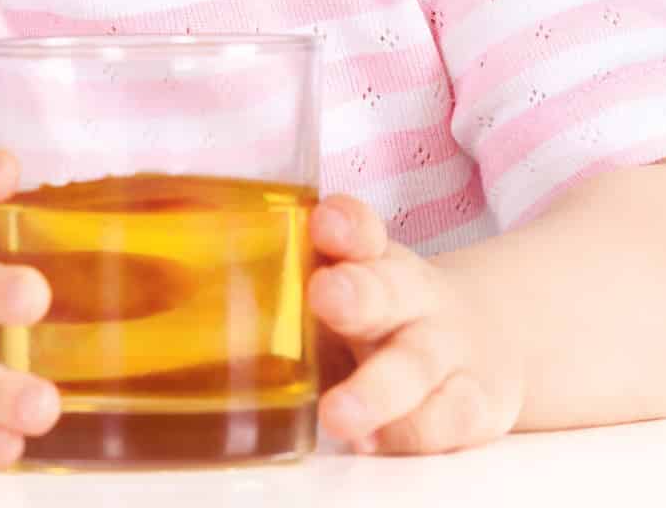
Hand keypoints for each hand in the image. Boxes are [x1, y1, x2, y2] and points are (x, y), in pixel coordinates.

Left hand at [308, 194, 525, 454]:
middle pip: (387, 288)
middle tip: (326, 297)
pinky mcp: (472, 402)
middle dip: (358, 293)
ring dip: (380, 389)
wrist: (490, 339)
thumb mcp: (346, 288)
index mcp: (371, 260)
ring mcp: (444, 350)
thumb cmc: (384, 316)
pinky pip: (448, 418)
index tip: (323, 224)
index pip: (359, 230)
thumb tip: (175, 297)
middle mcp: (409, 298)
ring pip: (416, 364)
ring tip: (341, 413)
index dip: (344, 225)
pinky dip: (411, 433)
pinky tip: (376, 442)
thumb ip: (283, 290)